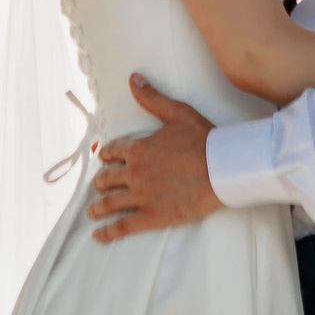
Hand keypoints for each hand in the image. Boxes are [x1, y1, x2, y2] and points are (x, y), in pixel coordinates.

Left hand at [86, 74, 221, 242]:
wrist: (223, 168)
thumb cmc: (204, 140)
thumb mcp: (177, 113)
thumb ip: (152, 98)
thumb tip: (134, 79)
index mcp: (137, 149)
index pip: (111, 152)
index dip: (105, 156)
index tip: (103, 159)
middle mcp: (134, 172)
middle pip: (106, 179)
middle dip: (100, 182)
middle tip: (98, 186)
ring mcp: (142, 195)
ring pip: (110, 202)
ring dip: (97, 207)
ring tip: (91, 212)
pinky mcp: (153, 216)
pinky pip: (123, 226)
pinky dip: (108, 232)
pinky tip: (99, 236)